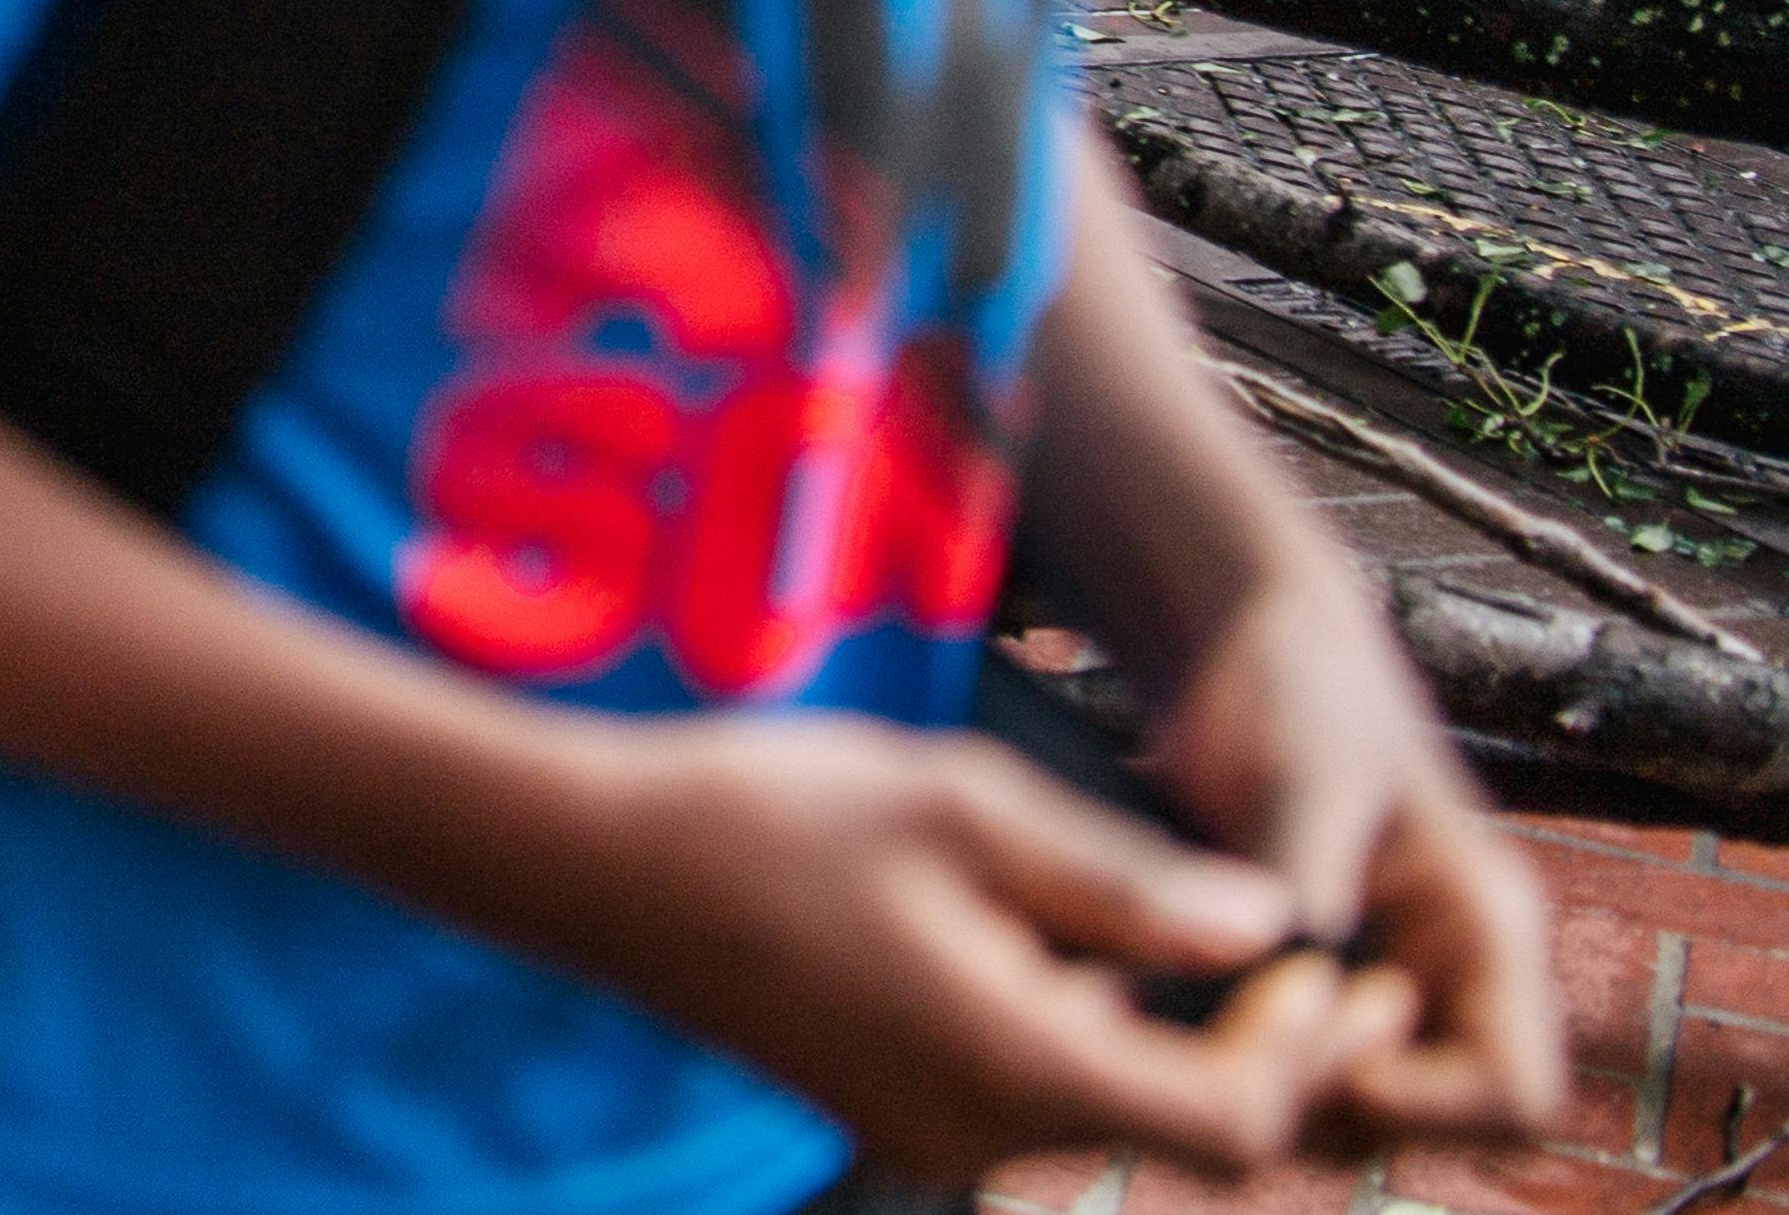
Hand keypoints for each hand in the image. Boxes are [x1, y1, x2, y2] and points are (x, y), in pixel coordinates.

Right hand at [532, 712, 1417, 1183]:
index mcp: (1014, 1065)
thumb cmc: (768, 814)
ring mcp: (931, 1127)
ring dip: (1185, 1044)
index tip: (1350, 965)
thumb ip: (1123, 883)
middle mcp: (982, 1131)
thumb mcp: (963, 809)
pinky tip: (1098, 950)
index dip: (1314, 1053)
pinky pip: (1038, 1094)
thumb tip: (1271, 923)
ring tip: (1235, 943)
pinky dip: (1100, 1039)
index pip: (1233, 1121)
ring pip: (1114, 1113)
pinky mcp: (893, 1103)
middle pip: (1187, 1134)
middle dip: (1272, 1052)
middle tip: (1334, 961)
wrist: (593, 864)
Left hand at [1136, 557, 1566, 1148]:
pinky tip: (1166, 1007)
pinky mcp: (1328, 977)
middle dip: (1337, 1109)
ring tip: (1181, 1022)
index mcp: (1487, 925)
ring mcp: (1394, 978)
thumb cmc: (1290, 682)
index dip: (1424, 1106)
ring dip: (1284, 1092)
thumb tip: (1286, 964)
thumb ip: (1301, 869)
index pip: (1517, 1095)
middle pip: (1436, 1127)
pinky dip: (1250, 1058)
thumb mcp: (1300, 769)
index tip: (1310, 1047)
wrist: (1248, 641)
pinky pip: (1308, 1065)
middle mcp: (1456, 970)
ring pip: (1366, 1110)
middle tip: (1221, 1046)